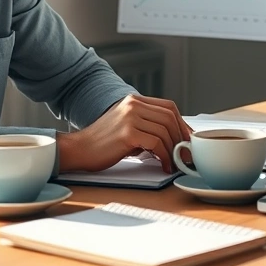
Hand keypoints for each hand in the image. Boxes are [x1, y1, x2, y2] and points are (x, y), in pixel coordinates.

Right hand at [58, 94, 191, 173]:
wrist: (79, 149)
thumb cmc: (103, 143)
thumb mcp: (127, 126)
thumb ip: (147, 126)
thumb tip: (174, 138)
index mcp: (134, 100)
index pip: (168, 107)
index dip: (181, 123)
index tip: (187, 139)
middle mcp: (133, 104)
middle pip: (170, 118)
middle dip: (181, 137)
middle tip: (186, 153)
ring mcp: (130, 117)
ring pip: (165, 131)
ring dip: (174, 150)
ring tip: (175, 162)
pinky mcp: (128, 133)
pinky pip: (157, 143)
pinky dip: (165, 156)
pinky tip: (165, 165)